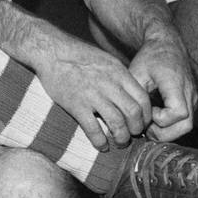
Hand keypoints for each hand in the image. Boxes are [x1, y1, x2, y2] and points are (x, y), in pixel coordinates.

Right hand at [33, 27, 151, 150]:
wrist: (51, 51)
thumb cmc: (78, 55)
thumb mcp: (106, 60)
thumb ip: (120, 77)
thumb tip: (131, 94)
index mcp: (119, 72)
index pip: (143, 98)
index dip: (146, 115)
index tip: (143, 123)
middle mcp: (109, 84)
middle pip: (133, 113)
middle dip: (137, 129)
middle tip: (133, 135)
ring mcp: (92, 95)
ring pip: (117, 123)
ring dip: (121, 138)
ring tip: (120, 143)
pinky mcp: (76, 104)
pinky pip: (93, 129)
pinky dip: (99, 141)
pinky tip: (101, 146)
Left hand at [128, 30, 196, 141]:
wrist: (167, 45)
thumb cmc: (151, 57)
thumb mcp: (136, 72)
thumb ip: (133, 96)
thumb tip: (124, 118)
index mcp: (176, 83)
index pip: (178, 113)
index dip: (161, 119)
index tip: (148, 112)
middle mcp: (189, 93)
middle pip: (186, 126)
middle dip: (164, 133)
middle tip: (146, 127)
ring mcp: (192, 99)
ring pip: (187, 126)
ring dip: (167, 131)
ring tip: (149, 123)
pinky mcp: (191, 102)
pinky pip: (184, 121)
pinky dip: (170, 126)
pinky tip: (155, 117)